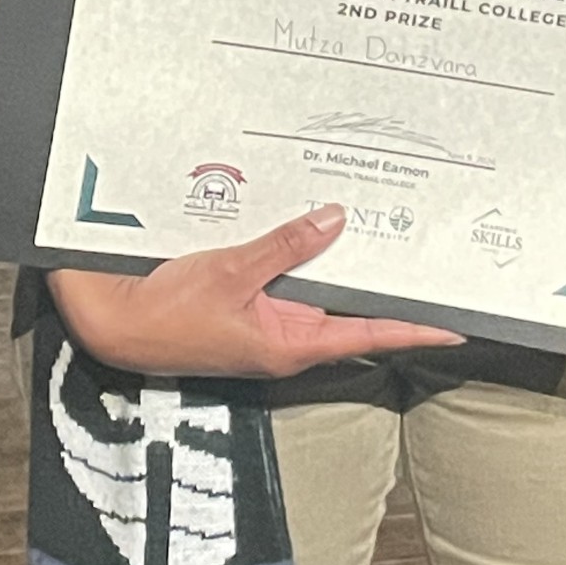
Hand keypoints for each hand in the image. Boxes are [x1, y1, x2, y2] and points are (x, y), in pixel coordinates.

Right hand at [49, 204, 463, 378]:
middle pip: (347, 310)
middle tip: (424, 258)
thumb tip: (335, 219)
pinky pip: (285, 283)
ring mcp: (264, 325)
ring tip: (382, 233)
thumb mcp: (232, 271)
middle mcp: (284, 339)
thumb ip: (286, 246)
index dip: (412, 329)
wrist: (112, 324)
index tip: (453, 325)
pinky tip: (313, 227)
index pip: (368, 335)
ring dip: (340, 265)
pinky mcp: (243, 308)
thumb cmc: (167, 312)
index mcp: (290, 344)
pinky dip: (302, 258)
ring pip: (316, 292)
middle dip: (382, 285)